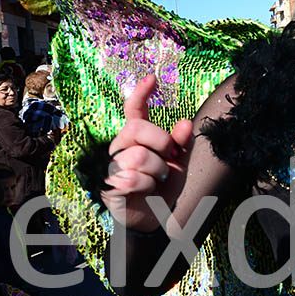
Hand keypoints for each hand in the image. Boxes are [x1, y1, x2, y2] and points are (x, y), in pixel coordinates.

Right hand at [101, 74, 192, 231]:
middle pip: (137, 129)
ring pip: (138, 156)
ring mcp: (113, 165)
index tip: (152, 78)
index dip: (141, 93)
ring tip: (158, 180)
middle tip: (170, 157)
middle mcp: (122, 146)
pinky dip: (147, 186)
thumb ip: (182, 143)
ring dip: (157, 170)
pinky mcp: (109, 185)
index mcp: (138, 138)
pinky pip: (132, 178)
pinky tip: (146, 191)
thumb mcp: (179, 163)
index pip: (135, 110)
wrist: (155, 217)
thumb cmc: (165, 186)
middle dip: (161, 142)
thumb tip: (185, 123)